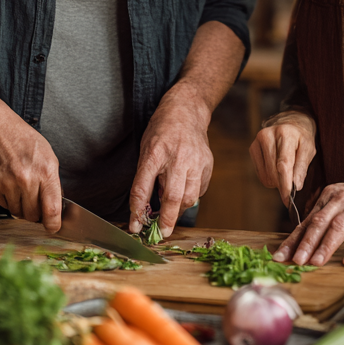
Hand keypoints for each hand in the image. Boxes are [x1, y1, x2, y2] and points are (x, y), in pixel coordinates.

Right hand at [0, 101, 62, 232]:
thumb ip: (52, 181)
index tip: (53, 228)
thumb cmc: (23, 140)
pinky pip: (3, 205)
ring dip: (21, 207)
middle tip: (35, 205)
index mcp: (45, 171)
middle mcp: (26, 180)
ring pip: (17, 212)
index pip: (52, 208)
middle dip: (36, 214)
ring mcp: (6, 184)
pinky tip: (8, 184)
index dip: (53, 224)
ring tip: (21, 190)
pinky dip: (7, 200)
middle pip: (33, 215)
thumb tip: (55, 205)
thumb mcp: (48, 156)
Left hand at [129, 84, 212, 237]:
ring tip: (171, 213)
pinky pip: (200, 190)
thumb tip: (145, 208)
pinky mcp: (208, 165)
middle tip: (161, 233)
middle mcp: (177, 158)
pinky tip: (183, 192)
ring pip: (190, 197)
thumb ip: (145, 177)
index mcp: (154, 153)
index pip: (142, 187)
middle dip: (166, 219)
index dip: (138, 210)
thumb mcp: (145, 149)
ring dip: (179, 210)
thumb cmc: (161, 130)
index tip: (136, 227)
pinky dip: (190, 196)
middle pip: (173, 197)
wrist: (187, 111)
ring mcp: (196, 162)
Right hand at [249, 111, 316, 206]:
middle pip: (273, 172)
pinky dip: (269, 177)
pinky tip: (276, 169)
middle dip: (283, 183)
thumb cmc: (301, 138)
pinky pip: (260, 173)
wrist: (290, 122)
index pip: (283, 164)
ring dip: (276, 181)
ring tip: (285, 172)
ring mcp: (257, 141)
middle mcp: (268, 135)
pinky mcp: (252, 148)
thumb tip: (295, 186)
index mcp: (285, 134)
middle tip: (292, 185)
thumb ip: (302, 167)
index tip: (288, 199)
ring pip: (265, 175)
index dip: (285, 184)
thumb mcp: (309, 149)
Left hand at [273, 169, 343, 268]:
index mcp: (329, 196)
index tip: (279, 255)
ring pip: (338, 227)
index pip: (307, 221)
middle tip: (294, 261)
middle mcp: (341, 200)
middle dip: (304, 244)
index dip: (292, 239)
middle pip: (318, 223)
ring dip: (325, 246)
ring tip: (315, 263)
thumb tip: (303, 236)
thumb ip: (324, 214)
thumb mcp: (341, 199)